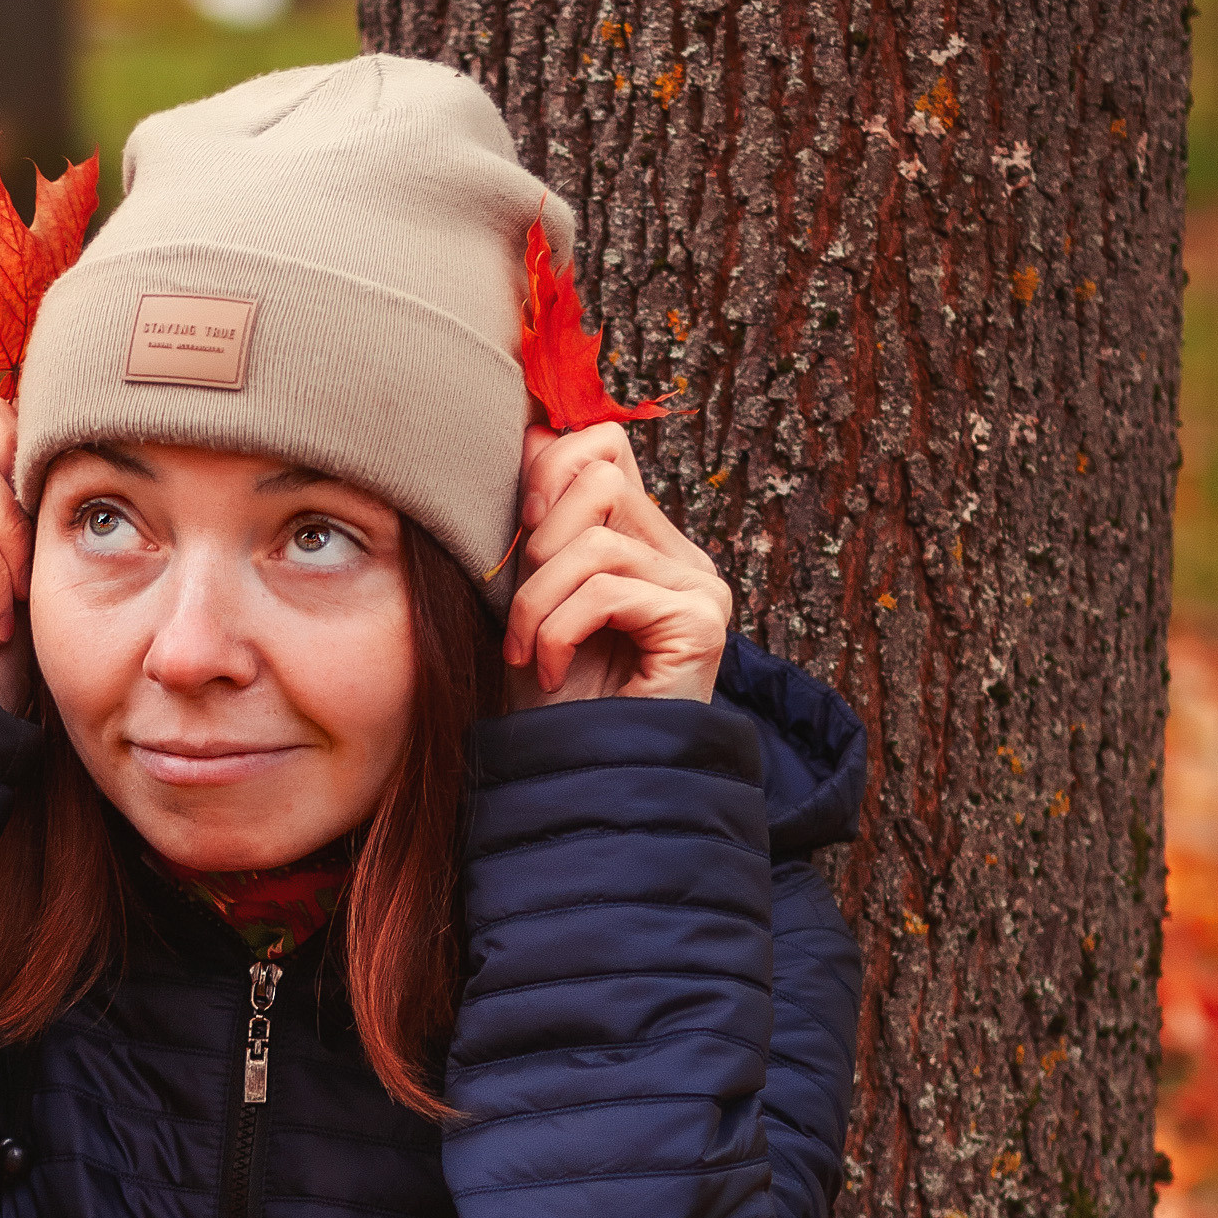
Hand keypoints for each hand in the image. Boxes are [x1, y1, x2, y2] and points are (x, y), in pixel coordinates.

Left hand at [501, 422, 730, 707]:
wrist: (580, 786)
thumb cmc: (551, 708)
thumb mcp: (528, 601)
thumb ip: (538, 525)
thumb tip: (530, 431)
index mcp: (644, 544)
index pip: (603, 446)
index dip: (546, 471)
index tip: (517, 541)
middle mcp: (681, 559)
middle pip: (599, 477)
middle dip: (536, 545)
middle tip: (524, 617)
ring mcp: (699, 589)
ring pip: (593, 541)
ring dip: (536, 603)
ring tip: (532, 655)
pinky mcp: (700, 622)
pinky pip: (607, 589)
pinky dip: (560, 630)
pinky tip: (556, 673)